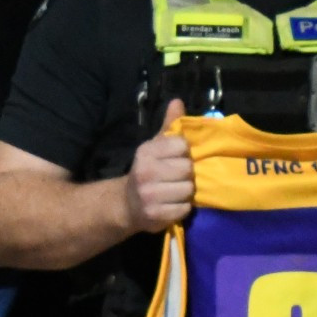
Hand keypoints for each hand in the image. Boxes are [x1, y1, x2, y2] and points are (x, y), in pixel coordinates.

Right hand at [124, 98, 192, 232]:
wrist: (127, 204)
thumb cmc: (149, 171)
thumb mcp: (155, 146)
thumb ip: (169, 125)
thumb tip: (178, 101)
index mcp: (146, 152)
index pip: (182, 145)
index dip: (184, 152)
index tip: (178, 157)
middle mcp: (145, 172)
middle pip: (188, 169)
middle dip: (187, 174)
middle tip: (178, 177)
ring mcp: (149, 195)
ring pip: (188, 190)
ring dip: (186, 193)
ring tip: (176, 192)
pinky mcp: (155, 215)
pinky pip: (184, 209)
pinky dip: (182, 208)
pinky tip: (173, 205)